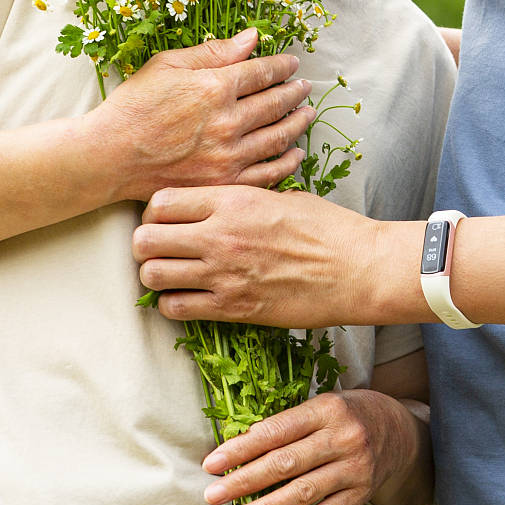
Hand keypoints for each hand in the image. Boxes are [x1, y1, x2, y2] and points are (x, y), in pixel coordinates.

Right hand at [86, 30, 316, 201]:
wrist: (108, 156)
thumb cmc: (133, 107)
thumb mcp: (168, 66)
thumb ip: (214, 52)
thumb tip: (252, 38)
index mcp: (215, 87)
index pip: (263, 73)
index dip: (282, 66)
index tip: (292, 64)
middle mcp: (228, 122)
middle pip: (276, 103)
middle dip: (295, 92)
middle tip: (305, 88)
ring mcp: (228, 156)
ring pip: (278, 137)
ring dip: (297, 123)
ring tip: (307, 114)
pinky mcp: (223, 183)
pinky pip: (268, 173)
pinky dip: (287, 162)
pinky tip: (295, 153)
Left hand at [133, 185, 400, 327]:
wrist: (359, 269)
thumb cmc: (329, 229)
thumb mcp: (284, 196)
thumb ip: (242, 199)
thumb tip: (216, 202)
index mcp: (234, 200)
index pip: (161, 202)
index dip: (156, 211)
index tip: (166, 219)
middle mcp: (220, 236)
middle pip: (145, 239)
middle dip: (146, 244)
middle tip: (160, 248)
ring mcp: (224, 274)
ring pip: (153, 276)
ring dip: (156, 275)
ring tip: (172, 274)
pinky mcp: (233, 308)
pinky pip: (176, 308)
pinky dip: (175, 303)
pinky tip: (190, 297)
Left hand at [201, 389, 422, 504]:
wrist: (400, 431)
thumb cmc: (347, 416)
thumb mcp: (321, 406)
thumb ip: (286, 424)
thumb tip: (236, 447)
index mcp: (327, 409)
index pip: (277, 431)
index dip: (242, 448)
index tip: (211, 464)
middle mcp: (343, 438)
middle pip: (287, 463)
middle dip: (245, 480)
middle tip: (213, 495)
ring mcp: (355, 467)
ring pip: (304, 492)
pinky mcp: (362, 493)